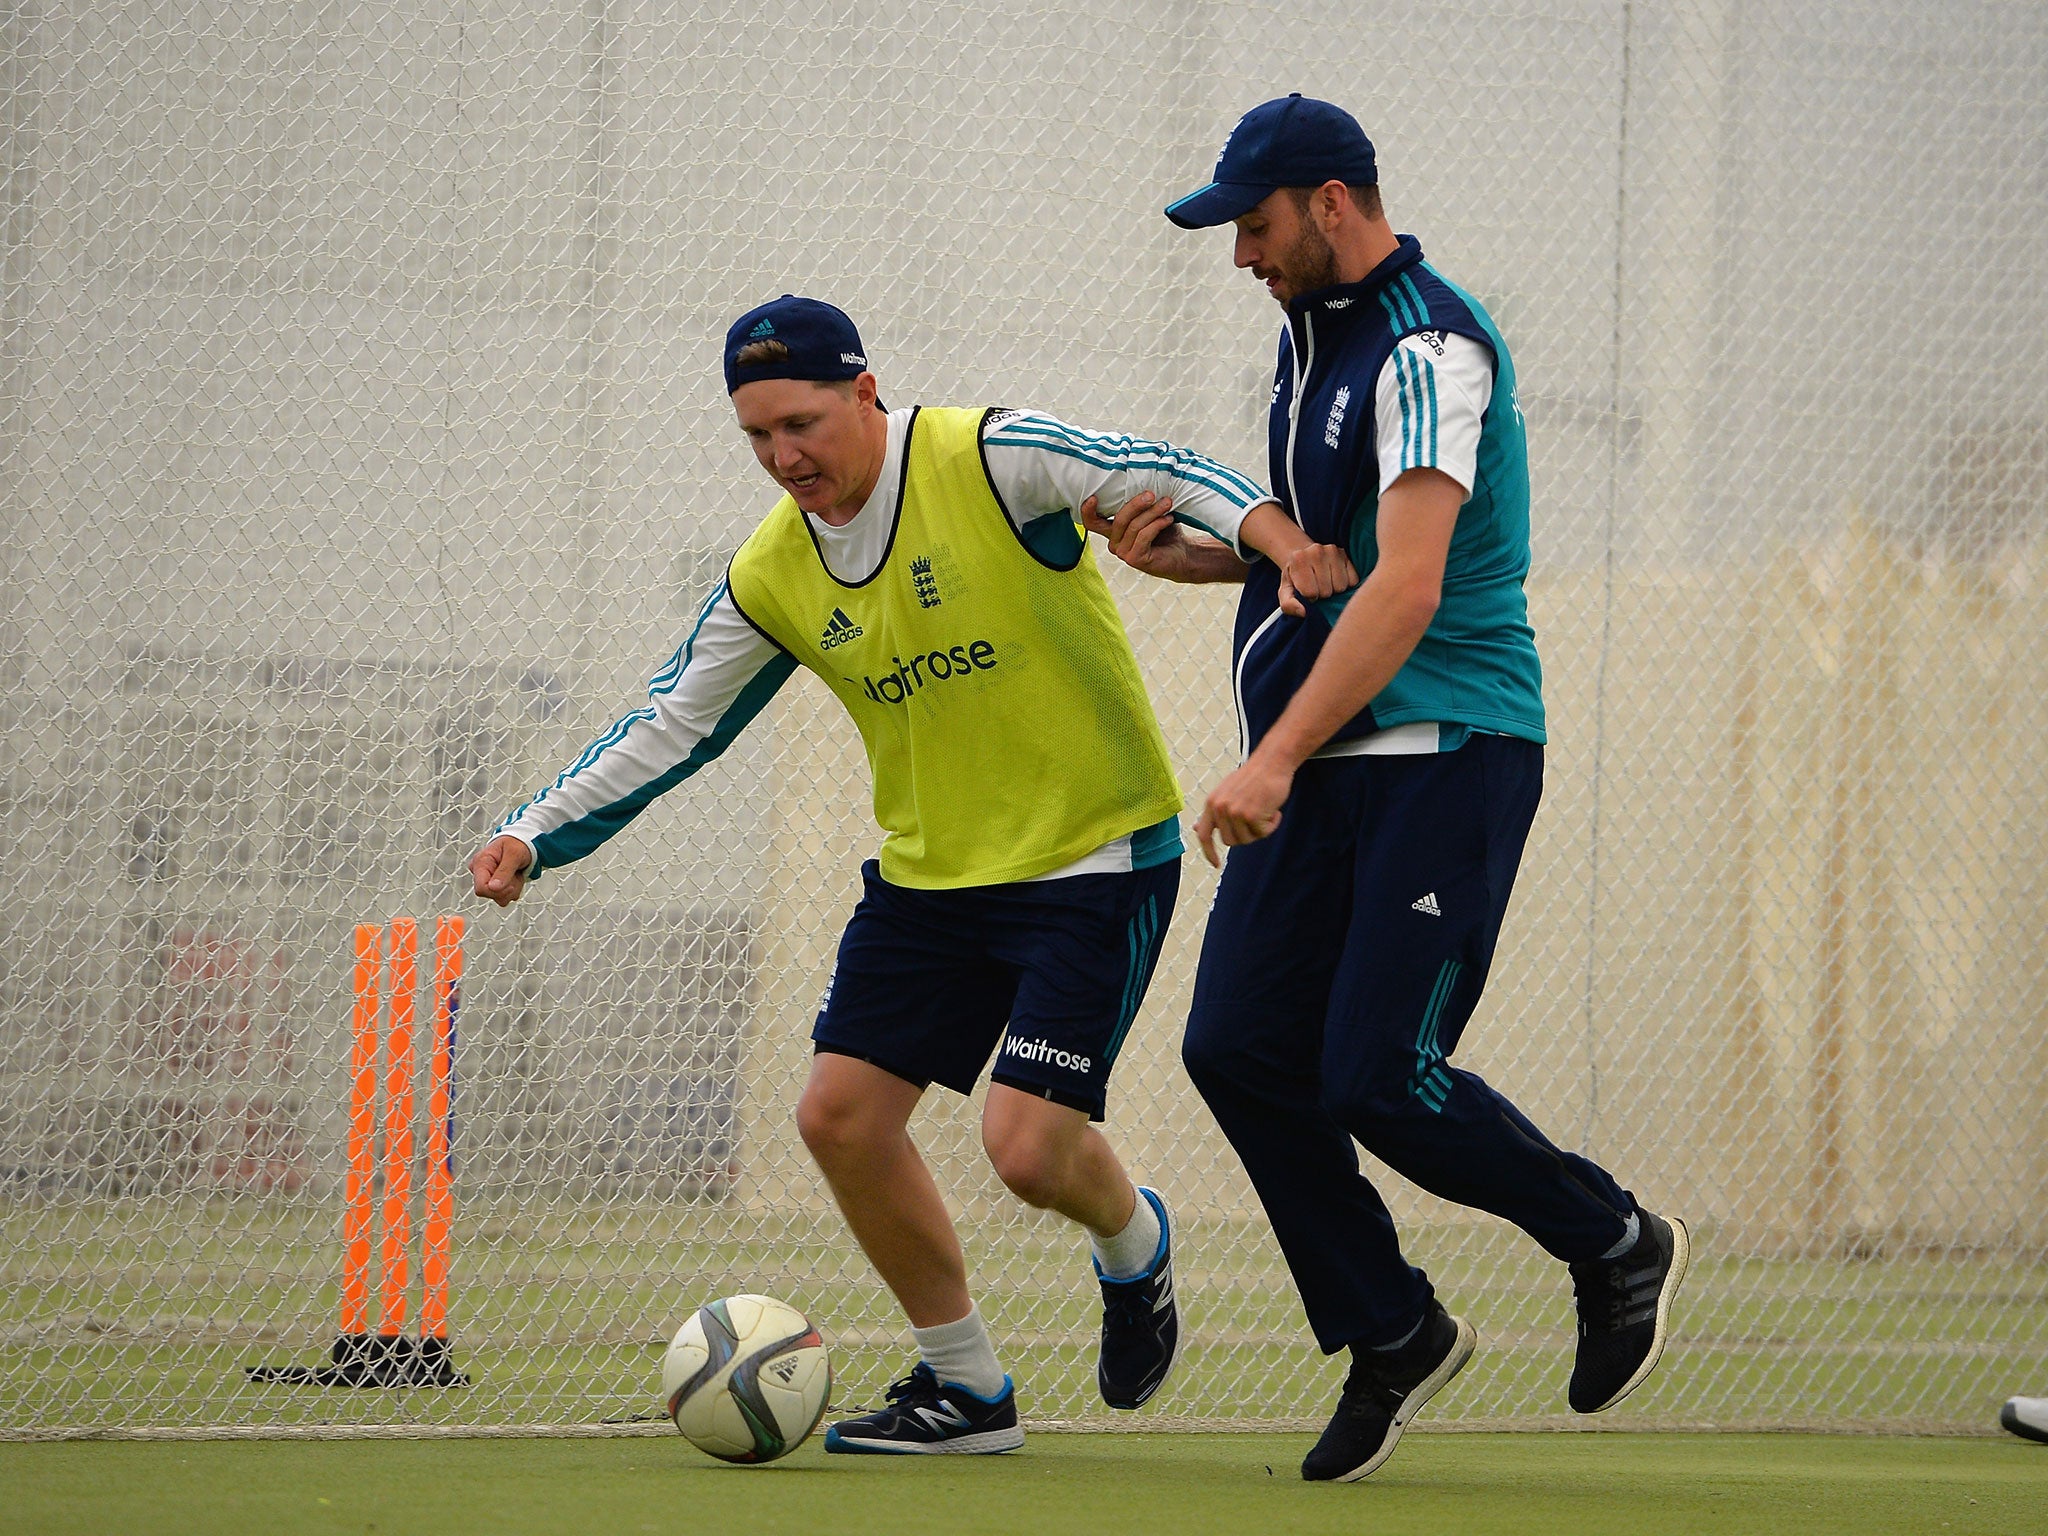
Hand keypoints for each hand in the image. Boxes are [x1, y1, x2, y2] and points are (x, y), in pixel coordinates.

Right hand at [470, 834, 533, 906]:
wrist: (522, 842)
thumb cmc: (517, 844)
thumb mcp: (514, 854)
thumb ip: (504, 871)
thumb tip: (493, 888)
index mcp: (480, 863)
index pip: (481, 888)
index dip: (497, 891)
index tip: (511, 886)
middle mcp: (480, 873)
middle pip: (490, 895)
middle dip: (507, 889)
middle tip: (516, 874)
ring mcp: (487, 880)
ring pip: (499, 898)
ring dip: (513, 889)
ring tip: (516, 873)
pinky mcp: (495, 886)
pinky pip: (504, 897)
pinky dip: (514, 889)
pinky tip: (515, 877)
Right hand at [1078, 491, 1191, 579]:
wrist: (1182, 553)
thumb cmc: (1165, 532)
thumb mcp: (1148, 513)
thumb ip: (1139, 504)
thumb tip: (1140, 480)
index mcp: (1113, 532)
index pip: (1092, 522)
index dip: (1088, 511)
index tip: (1094, 497)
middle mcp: (1114, 543)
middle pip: (1119, 519)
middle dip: (1136, 504)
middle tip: (1151, 494)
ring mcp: (1123, 553)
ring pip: (1134, 527)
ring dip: (1152, 512)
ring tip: (1167, 503)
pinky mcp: (1135, 559)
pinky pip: (1144, 536)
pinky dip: (1157, 524)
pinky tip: (1169, 518)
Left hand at [1192, 752, 1295, 867]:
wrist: (1272, 762)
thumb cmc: (1252, 777)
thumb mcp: (1226, 792)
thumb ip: (1213, 812)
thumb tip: (1196, 829)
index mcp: (1211, 803)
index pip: (1204, 834)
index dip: (1209, 852)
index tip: (1216, 864)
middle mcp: (1219, 808)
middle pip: (1231, 841)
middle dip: (1246, 835)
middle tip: (1257, 819)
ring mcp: (1234, 812)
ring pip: (1247, 839)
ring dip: (1260, 829)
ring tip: (1265, 810)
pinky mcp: (1250, 815)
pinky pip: (1263, 833)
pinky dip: (1272, 824)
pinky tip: (1274, 810)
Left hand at [1276, 543, 1357, 617]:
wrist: (1302, 558)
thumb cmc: (1295, 578)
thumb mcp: (1285, 592)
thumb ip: (1288, 605)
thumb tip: (1304, 612)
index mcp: (1298, 559)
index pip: (1311, 593)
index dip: (1309, 598)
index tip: (1306, 592)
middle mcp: (1316, 551)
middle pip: (1327, 590)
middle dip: (1322, 594)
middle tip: (1317, 587)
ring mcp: (1333, 551)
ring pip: (1341, 586)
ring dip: (1334, 590)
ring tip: (1326, 583)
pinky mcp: (1346, 555)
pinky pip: (1353, 580)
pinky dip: (1346, 584)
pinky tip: (1335, 579)